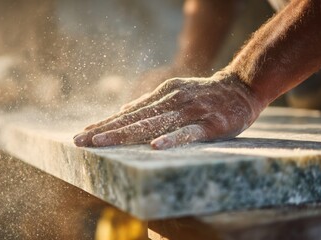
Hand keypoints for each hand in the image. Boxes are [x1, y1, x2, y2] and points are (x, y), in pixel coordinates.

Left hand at [73, 71, 263, 148]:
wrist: (241, 87)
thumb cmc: (204, 95)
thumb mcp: (174, 94)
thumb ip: (150, 104)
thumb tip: (123, 111)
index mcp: (162, 95)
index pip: (128, 112)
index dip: (105, 123)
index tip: (83, 133)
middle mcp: (171, 100)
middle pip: (134, 118)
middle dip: (105, 130)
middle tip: (80, 140)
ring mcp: (189, 111)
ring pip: (153, 124)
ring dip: (126, 134)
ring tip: (102, 143)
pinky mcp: (209, 123)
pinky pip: (188, 133)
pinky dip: (172, 139)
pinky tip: (155, 146)